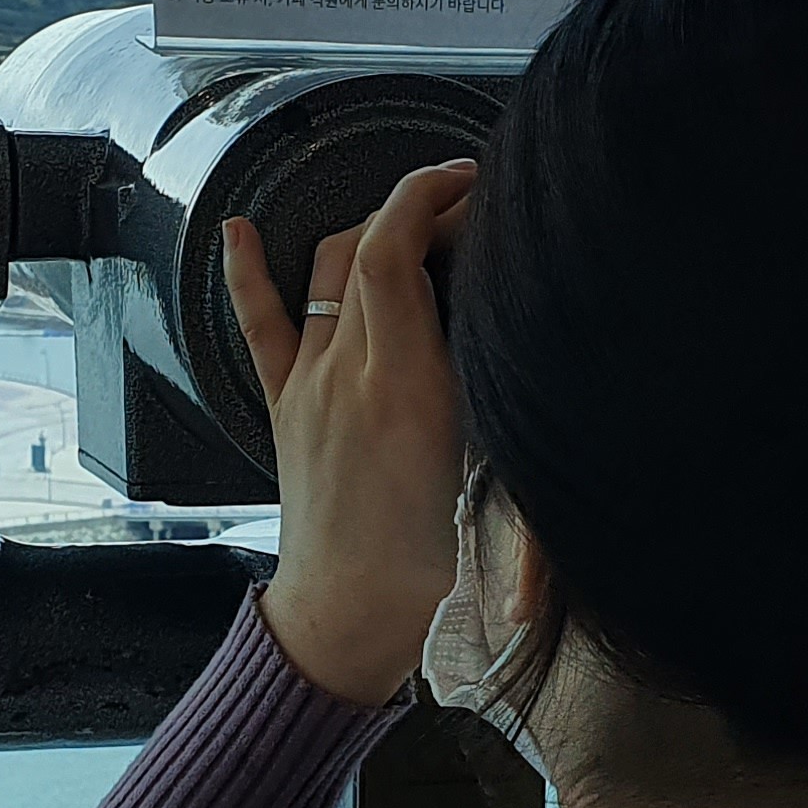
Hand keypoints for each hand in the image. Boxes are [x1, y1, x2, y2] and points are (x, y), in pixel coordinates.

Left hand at [224, 160, 478, 705]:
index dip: (426, 197)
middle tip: (465, 205)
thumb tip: (565, 383)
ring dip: (369, 230)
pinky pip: (261, 325)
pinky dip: (247, 272)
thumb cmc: (427, 577)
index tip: (466, 181)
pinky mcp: (286, 407)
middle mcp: (349, 374)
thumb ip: (531, 434)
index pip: (395, 253)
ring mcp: (310, 386)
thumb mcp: (506, 502)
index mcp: (405, 388)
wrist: (345, 626)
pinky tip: (242, 232)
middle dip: (417, 206)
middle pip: (368, 247)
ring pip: (328, 272)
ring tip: (412, 219)